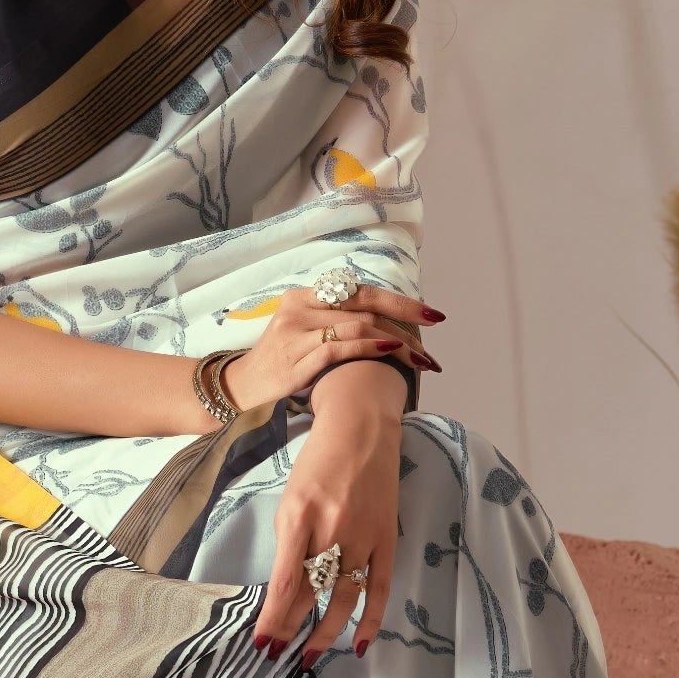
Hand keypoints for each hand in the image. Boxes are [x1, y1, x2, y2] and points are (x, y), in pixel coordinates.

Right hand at [219, 281, 442, 415]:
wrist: (242, 387)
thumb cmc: (281, 362)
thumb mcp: (303, 331)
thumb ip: (335, 320)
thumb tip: (384, 323)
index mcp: (303, 296)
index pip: (359, 290)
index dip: (396, 300)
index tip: (428, 312)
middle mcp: (299, 307)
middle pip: (363, 304)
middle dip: (405, 315)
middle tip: (436, 324)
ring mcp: (296, 332)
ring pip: (357, 325)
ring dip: (395, 341)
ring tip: (420, 356)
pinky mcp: (296, 358)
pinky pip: (340, 347)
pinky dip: (370, 349)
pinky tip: (392, 353)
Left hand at [253, 371, 403, 662]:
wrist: (363, 429)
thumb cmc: (319, 461)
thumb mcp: (291, 496)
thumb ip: (289, 539)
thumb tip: (286, 585)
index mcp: (300, 517)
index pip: (285, 580)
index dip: (273, 617)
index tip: (262, 643)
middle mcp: (332, 531)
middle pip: (311, 593)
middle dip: (291, 629)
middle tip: (278, 656)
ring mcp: (363, 537)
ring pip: (344, 597)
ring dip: (325, 633)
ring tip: (309, 657)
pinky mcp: (386, 539)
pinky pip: (380, 588)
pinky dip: (371, 619)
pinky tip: (358, 644)